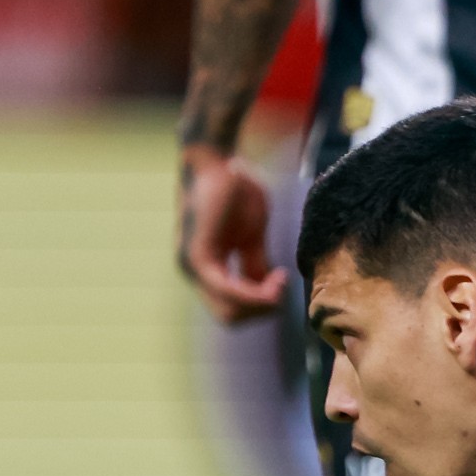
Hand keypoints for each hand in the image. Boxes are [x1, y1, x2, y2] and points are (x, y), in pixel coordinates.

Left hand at [177, 144, 287, 323]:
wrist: (215, 157)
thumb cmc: (234, 187)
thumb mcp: (253, 233)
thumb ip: (255, 263)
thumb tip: (267, 289)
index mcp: (206, 269)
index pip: (233, 309)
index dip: (263, 305)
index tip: (283, 279)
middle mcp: (194, 272)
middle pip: (231, 318)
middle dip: (263, 310)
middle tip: (283, 284)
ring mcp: (192, 267)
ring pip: (229, 312)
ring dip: (262, 303)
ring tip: (281, 280)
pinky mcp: (198, 257)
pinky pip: (228, 291)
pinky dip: (255, 293)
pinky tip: (275, 280)